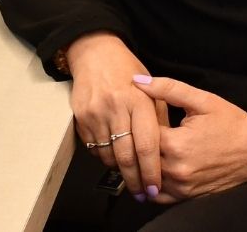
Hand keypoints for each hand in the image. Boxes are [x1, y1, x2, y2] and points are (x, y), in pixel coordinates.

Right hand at [65, 33, 166, 200]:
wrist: (95, 53)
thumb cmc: (127, 70)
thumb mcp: (150, 88)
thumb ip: (158, 118)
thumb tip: (164, 152)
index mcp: (139, 100)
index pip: (147, 145)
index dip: (151, 171)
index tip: (155, 188)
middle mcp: (116, 107)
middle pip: (126, 156)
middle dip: (135, 180)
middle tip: (142, 193)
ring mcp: (96, 112)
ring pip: (108, 156)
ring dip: (119, 171)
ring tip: (129, 176)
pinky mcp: (81, 116)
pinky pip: (94, 147)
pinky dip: (104, 157)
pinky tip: (113, 157)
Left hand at [133, 75, 246, 203]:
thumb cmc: (233, 123)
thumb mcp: (202, 100)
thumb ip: (168, 89)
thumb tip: (138, 82)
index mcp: (176, 144)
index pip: (138, 134)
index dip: (134, 123)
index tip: (135, 114)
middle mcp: (177, 170)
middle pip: (140, 158)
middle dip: (135, 144)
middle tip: (134, 130)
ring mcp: (183, 186)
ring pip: (147, 179)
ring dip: (141, 165)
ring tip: (140, 148)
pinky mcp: (190, 196)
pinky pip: (161, 196)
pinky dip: (152, 185)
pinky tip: (153, 169)